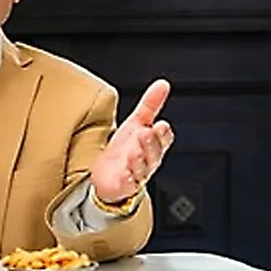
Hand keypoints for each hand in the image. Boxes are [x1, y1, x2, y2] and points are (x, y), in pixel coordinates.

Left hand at [90, 79, 175, 203]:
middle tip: (147, 132)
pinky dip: (127, 177)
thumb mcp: (136, 123)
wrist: (107, 176)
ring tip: (135, 149)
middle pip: (154, 153)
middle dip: (152, 143)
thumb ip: (150, 105)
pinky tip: (124, 170)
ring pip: (142, 168)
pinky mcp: (123, 186)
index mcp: (152, 146)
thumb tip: (162, 85)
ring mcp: (136, 175)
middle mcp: (147, 161)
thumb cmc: (125, 150)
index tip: (161, 125)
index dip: (163, 134)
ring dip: (140, 158)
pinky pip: (127, 183)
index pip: (163, 140)